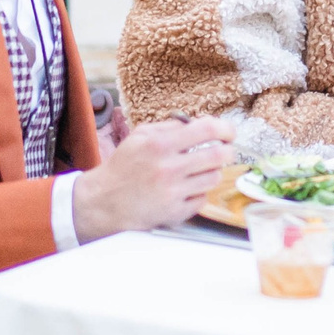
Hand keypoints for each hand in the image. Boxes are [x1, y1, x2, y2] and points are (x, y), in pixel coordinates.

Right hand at [71, 116, 232, 242]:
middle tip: (223, 151)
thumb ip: (171, 126)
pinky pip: (203, 199)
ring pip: (214, 178)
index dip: (225, 128)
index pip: (207, 129)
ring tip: (198, 171)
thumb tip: (202, 122)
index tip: (229, 132)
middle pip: (218, 156)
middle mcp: (168, 168)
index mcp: (160, 145)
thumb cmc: (124, 166)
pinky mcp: (175, 212)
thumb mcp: (141, 136)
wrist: (104, 202)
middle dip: (226, 151)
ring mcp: (173, 193)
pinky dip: (199, 193)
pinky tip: (186, 189)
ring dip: (211, 172)